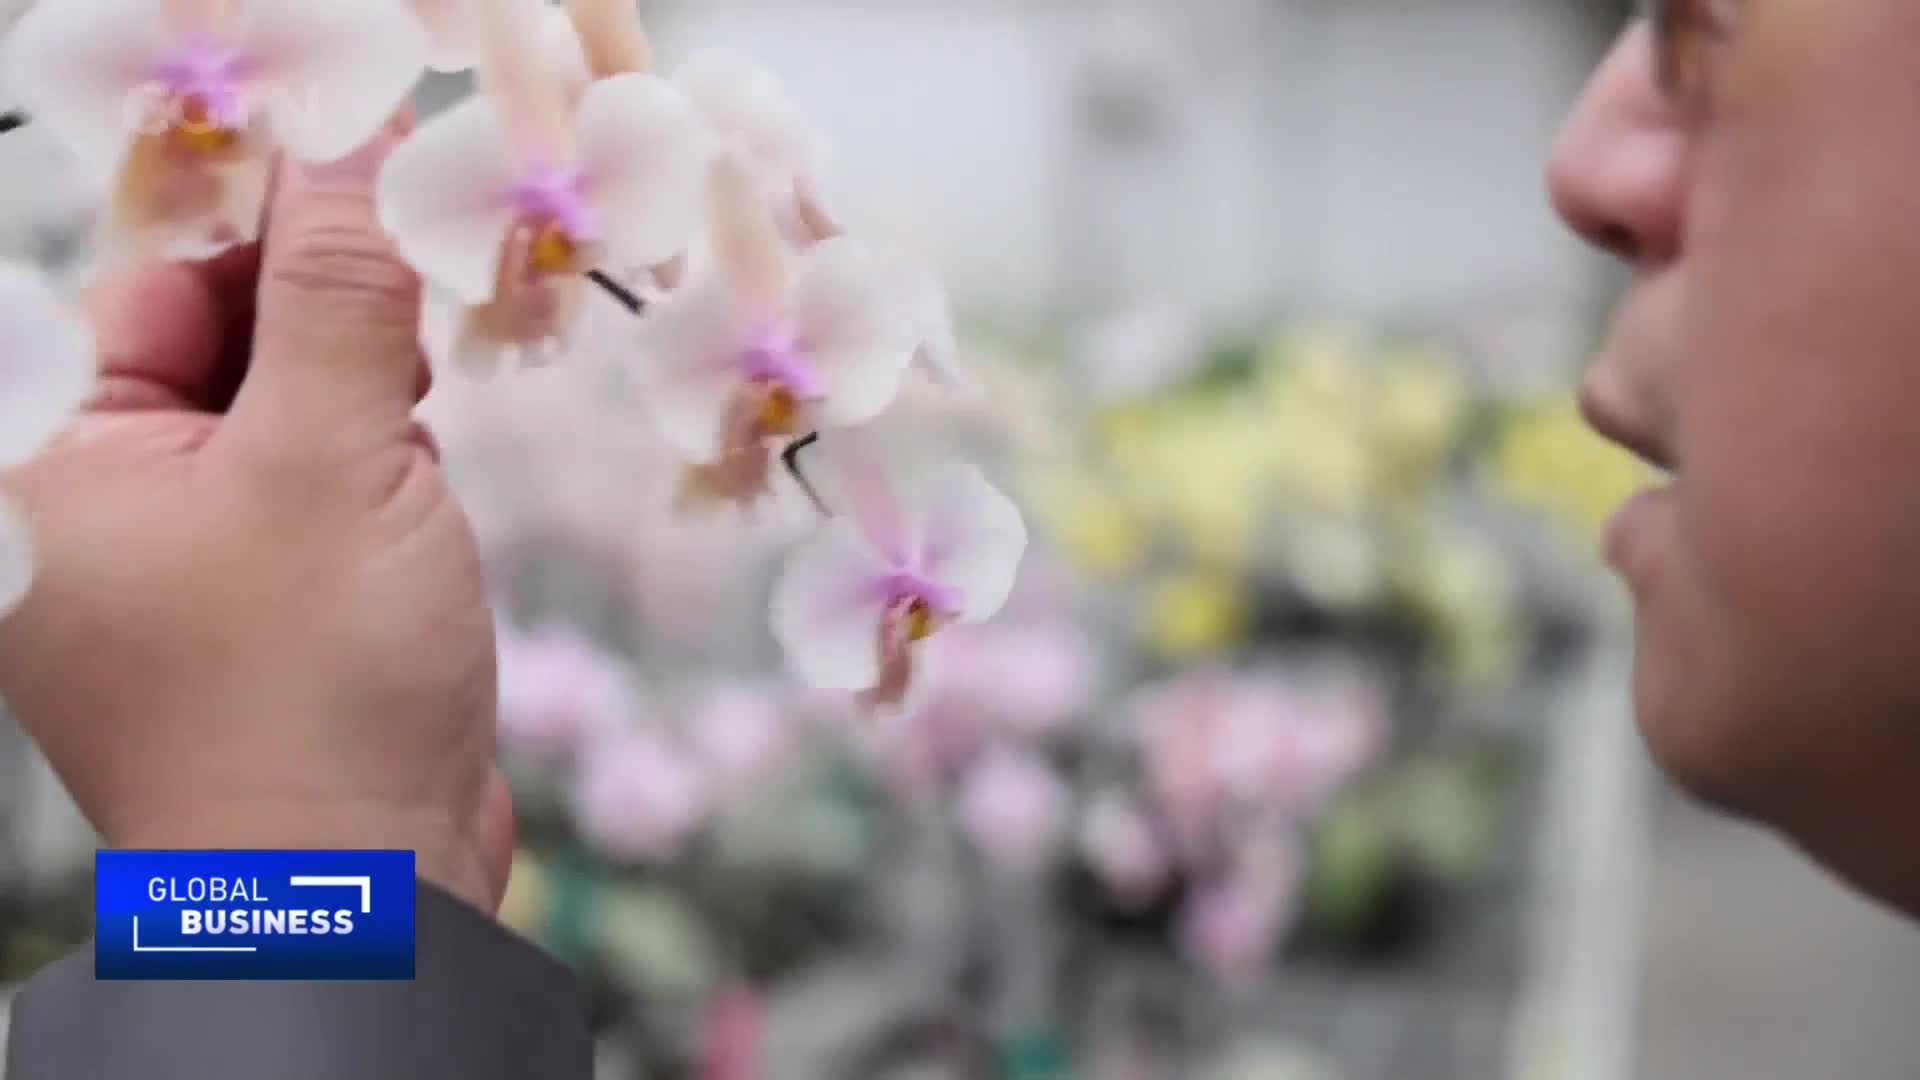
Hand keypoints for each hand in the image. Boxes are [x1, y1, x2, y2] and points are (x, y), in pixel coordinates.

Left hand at [0, 116, 513, 913]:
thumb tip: (353, 150)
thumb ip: (343, 293)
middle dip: (338, 335)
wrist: (360, 895)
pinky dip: (380, 479)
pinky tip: (417, 518)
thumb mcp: (337, 459)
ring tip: (413, 471)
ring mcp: (181, 561)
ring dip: (371, 412)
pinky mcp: (262, 604)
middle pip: (229, 342)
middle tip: (418, 346)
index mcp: (55, 463)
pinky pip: (318, 489)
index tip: (393, 204)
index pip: (164, 280)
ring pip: (291, 414)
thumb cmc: (311, 691)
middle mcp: (100, 507)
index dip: (281, 231)